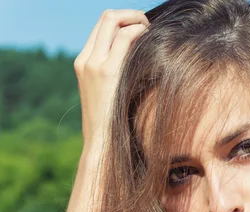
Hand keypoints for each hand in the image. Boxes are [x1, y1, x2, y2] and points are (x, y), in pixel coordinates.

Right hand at [74, 9, 148, 147]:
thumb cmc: (110, 126)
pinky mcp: (106, 72)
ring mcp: (93, 64)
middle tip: (148, 24)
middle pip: (106, 18)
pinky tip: (149, 40)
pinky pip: (124, 37)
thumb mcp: (108, 96)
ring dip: (135, 19)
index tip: (139, 29)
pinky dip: (138, 31)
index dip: (122, 21)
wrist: (100, 144)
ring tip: (150, 30)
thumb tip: (136, 68)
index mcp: (83, 64)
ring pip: (112, 20)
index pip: (101, 28)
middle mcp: (85, 60)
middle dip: (130, 14)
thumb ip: (115, 77)